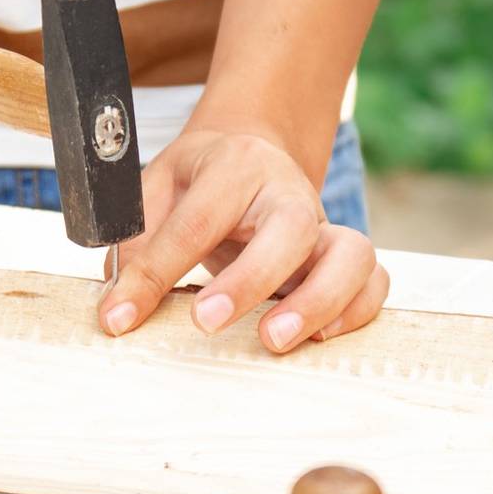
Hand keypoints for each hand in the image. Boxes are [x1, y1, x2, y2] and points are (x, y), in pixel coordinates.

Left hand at [98, 128, 387, 352]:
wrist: (251, 151)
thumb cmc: (198, 179)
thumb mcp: (154, 192)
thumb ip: (136, 243)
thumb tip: (117, 306)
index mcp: (234, 165)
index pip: (196, 221)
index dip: (155, 274)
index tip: (119, 318)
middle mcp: (288, 191)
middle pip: (291, 227)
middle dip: (250, 280)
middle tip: (206, 324)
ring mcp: (323, 225)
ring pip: (352, 253)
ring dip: (319, 302)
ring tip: (274, 342)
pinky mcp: (342, 256)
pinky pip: (374, 281)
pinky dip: (357, 311)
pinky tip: (320, 339)